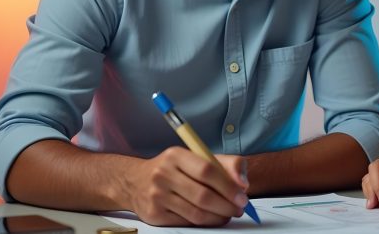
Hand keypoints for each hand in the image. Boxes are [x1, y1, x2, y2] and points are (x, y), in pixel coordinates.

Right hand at [125, 147, 248, 225]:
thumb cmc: (175, 169)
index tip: (242, 196)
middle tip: (239, 209)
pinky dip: (205, 222)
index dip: (228, 186)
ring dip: (218, 217)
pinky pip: (187, 222)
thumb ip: (225, 164)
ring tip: (228, 214)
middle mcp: (163, 174)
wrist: (135, 181)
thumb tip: (242, 184)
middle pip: (203, 195)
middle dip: (227, 205)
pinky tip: (212, 218)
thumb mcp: (197, 157)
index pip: (207, 170)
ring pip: (196, 213)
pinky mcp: (154, 215)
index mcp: (176, 155)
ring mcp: (156, 196)